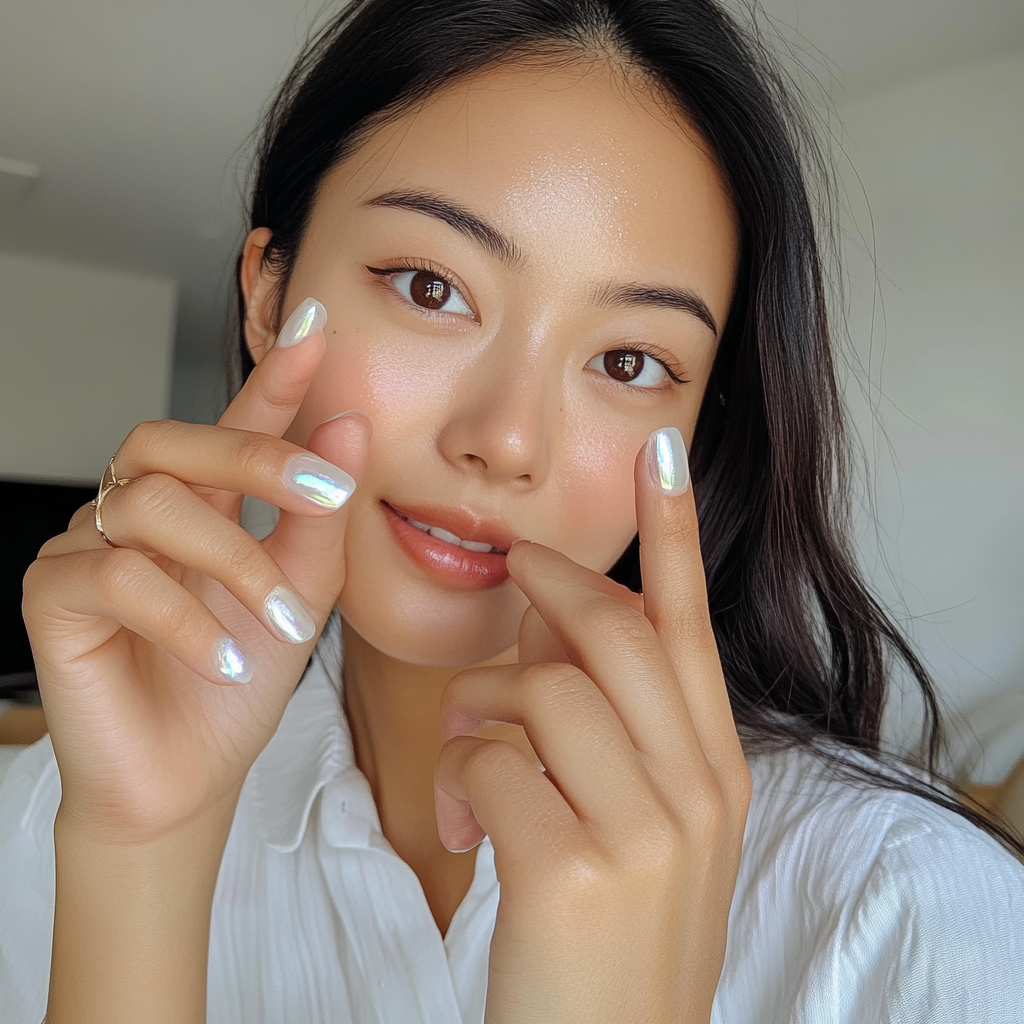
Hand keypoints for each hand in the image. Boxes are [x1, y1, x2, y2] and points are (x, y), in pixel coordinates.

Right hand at [22, 298, 370, 844]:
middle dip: (256, 455)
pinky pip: (116, 577)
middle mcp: (139, 512)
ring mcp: (89, 549)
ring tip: (283, 622)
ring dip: (233, 561)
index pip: (232, 424)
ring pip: (153, 506)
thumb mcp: (301, 595)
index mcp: (202, 504)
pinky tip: (226, 660)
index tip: (316, 330)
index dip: (272, 377)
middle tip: (325, 489)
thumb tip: (344, 424)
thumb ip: (319, 518)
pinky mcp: (53, 596)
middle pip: (175, 440)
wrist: (189, 777)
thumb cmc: (240, 680)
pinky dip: (184, 618)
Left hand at [434, 428, 751, 1023]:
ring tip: (468, 752)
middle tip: (520, 569)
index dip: (673, 532)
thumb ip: (618, 731)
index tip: (662, 452)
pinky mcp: (570, 867)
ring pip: (541, 690)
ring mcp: (643, 828)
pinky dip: (456, 780)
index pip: (688, 624)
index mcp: (716, 769)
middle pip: (612, 634)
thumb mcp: (644, 826)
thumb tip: (549, 640)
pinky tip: (458, 828)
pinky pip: (490, 761)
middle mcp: (696, 788)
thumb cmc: (612, 935)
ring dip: (483, 708)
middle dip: (550, 588)